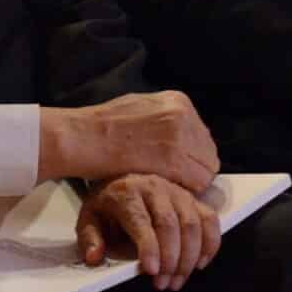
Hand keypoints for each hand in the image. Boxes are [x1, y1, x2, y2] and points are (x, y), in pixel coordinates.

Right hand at [38, 90, 219, 191]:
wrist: (83, 137)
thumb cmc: (101, 126)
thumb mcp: (141, 108)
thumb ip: (165, 120)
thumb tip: (180, 138)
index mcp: (177, 101)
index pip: (202, 135)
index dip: (192, 154)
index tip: (179, 165)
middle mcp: (183, 115)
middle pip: (208, 152)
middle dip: (194, 168)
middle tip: (173, 179)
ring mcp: (180, 137)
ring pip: (206, 169)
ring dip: (190, 181)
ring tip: (166, 184)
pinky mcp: (174, 160)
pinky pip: (197, 183)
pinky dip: (184, 190)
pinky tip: (165, 189)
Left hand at [76, 173, 220, 288]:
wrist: (122, 180)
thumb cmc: (108, 204)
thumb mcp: (90, 219)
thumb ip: (90, 239)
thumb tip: (94, 256)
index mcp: (127, 193)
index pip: (141, 221)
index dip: (149, 248)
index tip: (151, 271)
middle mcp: (155, 188)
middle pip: (171, 224)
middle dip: (171, 259)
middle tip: (164, 283)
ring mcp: (177, 192)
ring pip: (193, 223)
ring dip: (189, 257)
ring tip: (178, 280)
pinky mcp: (193, 198)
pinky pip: (210, 219)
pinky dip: (210, 243)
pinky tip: (199, 263)